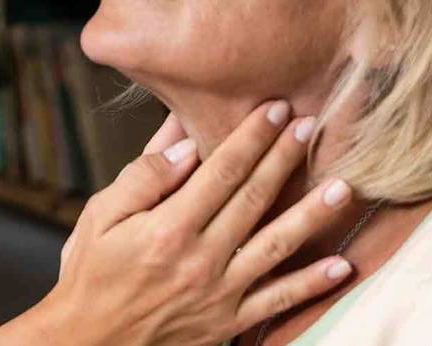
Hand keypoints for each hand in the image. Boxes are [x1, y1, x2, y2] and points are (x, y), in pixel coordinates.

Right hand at [39, 102, 354, 345]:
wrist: (87, 342)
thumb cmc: (89, 274)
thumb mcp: (98, 217)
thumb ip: (142, 179)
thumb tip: (185, 145)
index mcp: (167, 228)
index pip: (221, 171)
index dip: (252, 137)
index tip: (275, 109)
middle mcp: (200, 258)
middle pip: (254, 198)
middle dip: (285, 158)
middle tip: (312, 125)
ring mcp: (218, 292)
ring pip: (276, 245)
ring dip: (313, 214)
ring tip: (344, 187)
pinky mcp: (227, 321)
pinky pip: (277, 301)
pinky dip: (311, 284)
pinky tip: (341, 264)